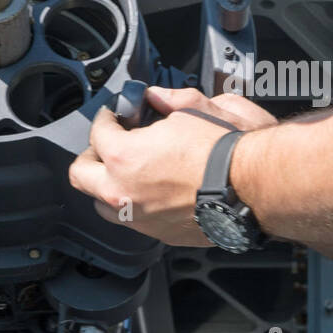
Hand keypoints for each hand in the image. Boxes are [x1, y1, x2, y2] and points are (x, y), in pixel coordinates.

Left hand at [68, 85, 274, 244]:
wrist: (252, 188)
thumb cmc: (225, 151)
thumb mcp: (196, 109)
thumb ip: (170, 101)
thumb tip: (160, 97)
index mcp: (123, 156)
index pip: (98, 131)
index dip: (107, 118)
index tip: (115, 116)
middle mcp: (122, 191)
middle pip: (81, 174)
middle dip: (91, 155)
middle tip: (107, 146)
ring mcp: (139, 218)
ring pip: (103, 204)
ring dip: (108, 186)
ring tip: (127, 173)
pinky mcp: (160, 234)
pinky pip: (134, 221)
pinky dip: (137, 206)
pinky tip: (153, 193)